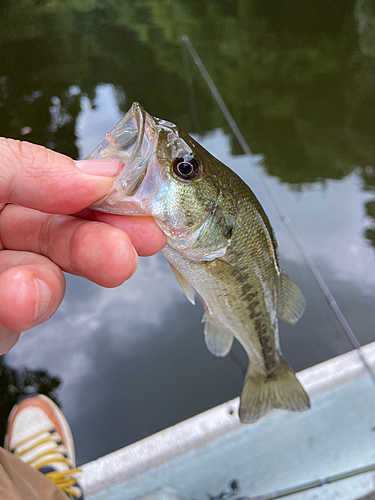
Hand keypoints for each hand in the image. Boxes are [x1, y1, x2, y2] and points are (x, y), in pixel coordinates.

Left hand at [0, 138, 165, 353]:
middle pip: (54, 239)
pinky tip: (11, 311)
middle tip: (123, 258)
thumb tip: (98, 176)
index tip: (137, 203)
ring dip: (42, 291)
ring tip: (23, 298)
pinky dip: (14, 321)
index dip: (96, 196)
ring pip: (39, 288)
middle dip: (94, 246)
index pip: (52, 189)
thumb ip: (23, 166)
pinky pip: (12, 328)